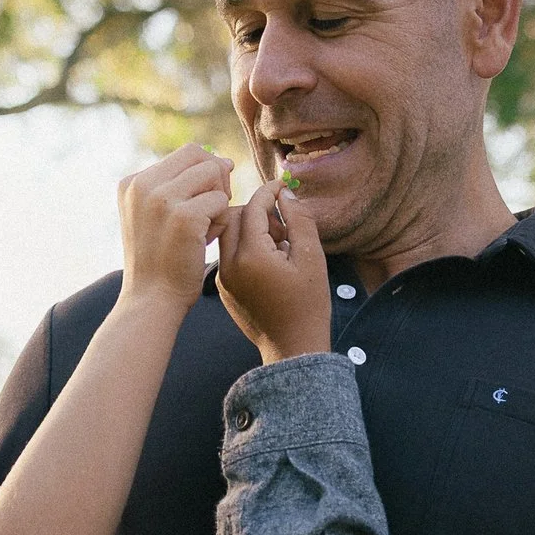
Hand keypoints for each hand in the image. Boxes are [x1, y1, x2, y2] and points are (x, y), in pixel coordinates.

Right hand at [118, 142, 234, 310]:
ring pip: (214, 174)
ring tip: (207, 228)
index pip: (186, 153)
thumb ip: (176, 187)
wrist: (151, 299)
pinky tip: (207, 240)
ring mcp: (162, 199)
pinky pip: (221, 201)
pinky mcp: (184, 216)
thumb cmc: (161, 261)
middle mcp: (143, 184)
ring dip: (220, 200)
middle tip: (213, 211)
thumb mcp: (154, 217)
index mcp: (133, 182)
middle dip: (217, 180)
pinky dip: (222, 221)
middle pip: (201, 156)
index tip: (206, 200)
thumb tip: (222, 161)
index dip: (207, 171)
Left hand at [218, 180, 329, 362]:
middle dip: (257, 212)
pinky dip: (246, 248)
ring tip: (279, 246)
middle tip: (283, 226)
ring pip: (228, 235)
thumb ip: (299, 220)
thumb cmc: (308, 305)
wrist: (293, 348)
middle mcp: (229, 266)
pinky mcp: (223, 289)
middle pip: (233, 217)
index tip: (281, 186)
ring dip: (250, 229)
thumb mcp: (312, 258)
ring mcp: (222, 279)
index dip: (268, 193)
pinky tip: (270, 263)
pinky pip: (228, 256)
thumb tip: (285, 194)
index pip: (253, 208)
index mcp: (251, 256)